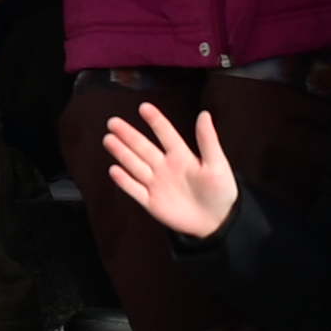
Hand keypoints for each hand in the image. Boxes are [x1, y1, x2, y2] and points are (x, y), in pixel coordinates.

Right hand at [96, 100, 240, 240]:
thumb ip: (208, 141)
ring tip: (109, 139)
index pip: (166, 134)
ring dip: (122, 153)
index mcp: (181, 156)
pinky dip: (124, 181)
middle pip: (143, 148)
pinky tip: (114, 170)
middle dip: (128, 135)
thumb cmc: (221, 192)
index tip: (144, 107)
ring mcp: (156, 184)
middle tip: (113, 122)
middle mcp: (164, 167)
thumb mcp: (218, 165)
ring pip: (135, 165)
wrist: (218, 223)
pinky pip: (135, 190)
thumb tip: (204, 114)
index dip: (156, 121)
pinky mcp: (151, 202)